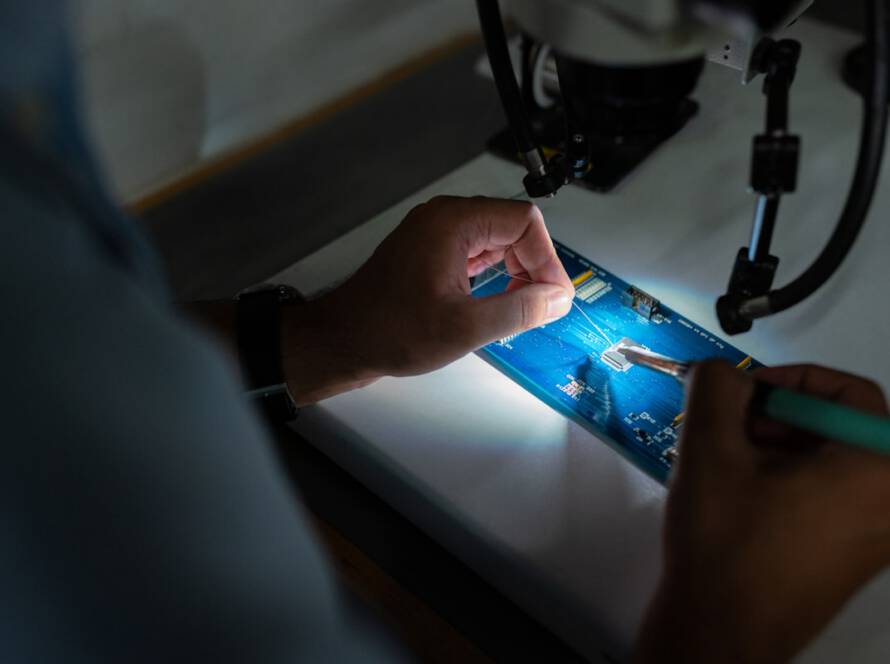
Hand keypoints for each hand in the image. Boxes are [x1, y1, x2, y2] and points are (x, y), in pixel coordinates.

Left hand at [281, 196, 573, 403]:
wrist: (343, 340)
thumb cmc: (391, 330)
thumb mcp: (466, 326)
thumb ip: (520, 309)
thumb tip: (558, 299)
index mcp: (453, 222)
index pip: (524, 222)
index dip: (547, 260)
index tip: (552, 297)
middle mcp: (444, 218)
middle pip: (513, 227)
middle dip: (534, 266)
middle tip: (540, 306)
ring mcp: (435, 233)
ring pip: (497, 240)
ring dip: (516, 272)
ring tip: (520, 308)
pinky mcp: (430, 251)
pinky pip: (477, 252)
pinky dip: (495, 275)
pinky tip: (497, 303)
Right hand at [635, 362, 889, 663]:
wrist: (721, 631)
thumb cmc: (725, 538)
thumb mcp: (710, 450)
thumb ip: (716, 388)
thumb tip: (721, 371)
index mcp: (877, 468)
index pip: (847, 393)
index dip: (789, 380)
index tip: (742, 394)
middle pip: (839, 428)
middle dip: (778, 418)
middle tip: (727, 430)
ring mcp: (878, 536)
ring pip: (831, 463)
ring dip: (778, 449)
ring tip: (727, 464)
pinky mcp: (856, 559)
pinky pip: (832, 498)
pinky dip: (790, 482)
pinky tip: (743, 495)